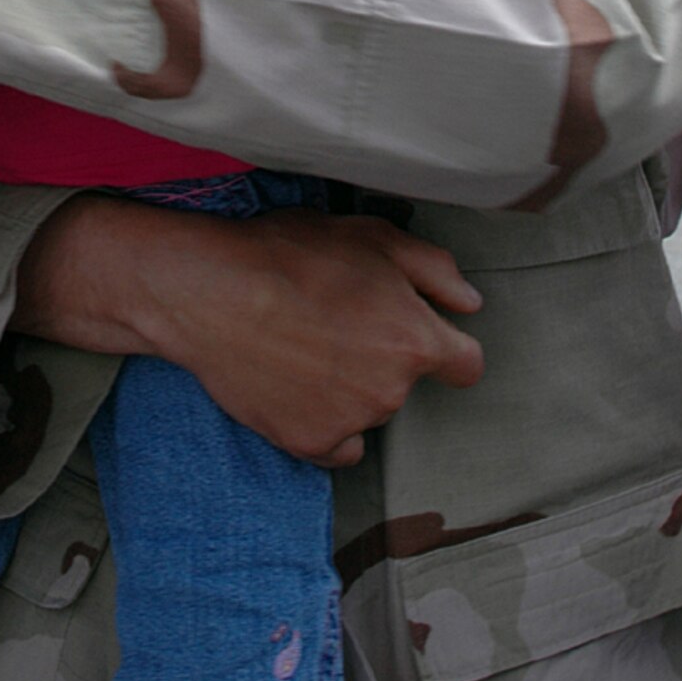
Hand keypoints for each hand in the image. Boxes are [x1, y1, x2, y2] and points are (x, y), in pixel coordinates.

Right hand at [14, 197, 484, 467]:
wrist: (212, 291)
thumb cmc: (290, 254)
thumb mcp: (371, 236)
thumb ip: (434, 270)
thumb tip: (469, 303)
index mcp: (414, 339)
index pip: (466, 364)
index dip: (446, 346)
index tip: (421, 335)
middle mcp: (391, 390)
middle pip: (405, 382)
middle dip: (383, 356)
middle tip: (335, 321)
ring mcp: (350, 422)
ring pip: (368, 409)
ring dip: (349, 386)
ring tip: (302, 343)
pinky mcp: (309, 444)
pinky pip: (336, 443)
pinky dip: (323, 422)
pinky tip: (293, 383)